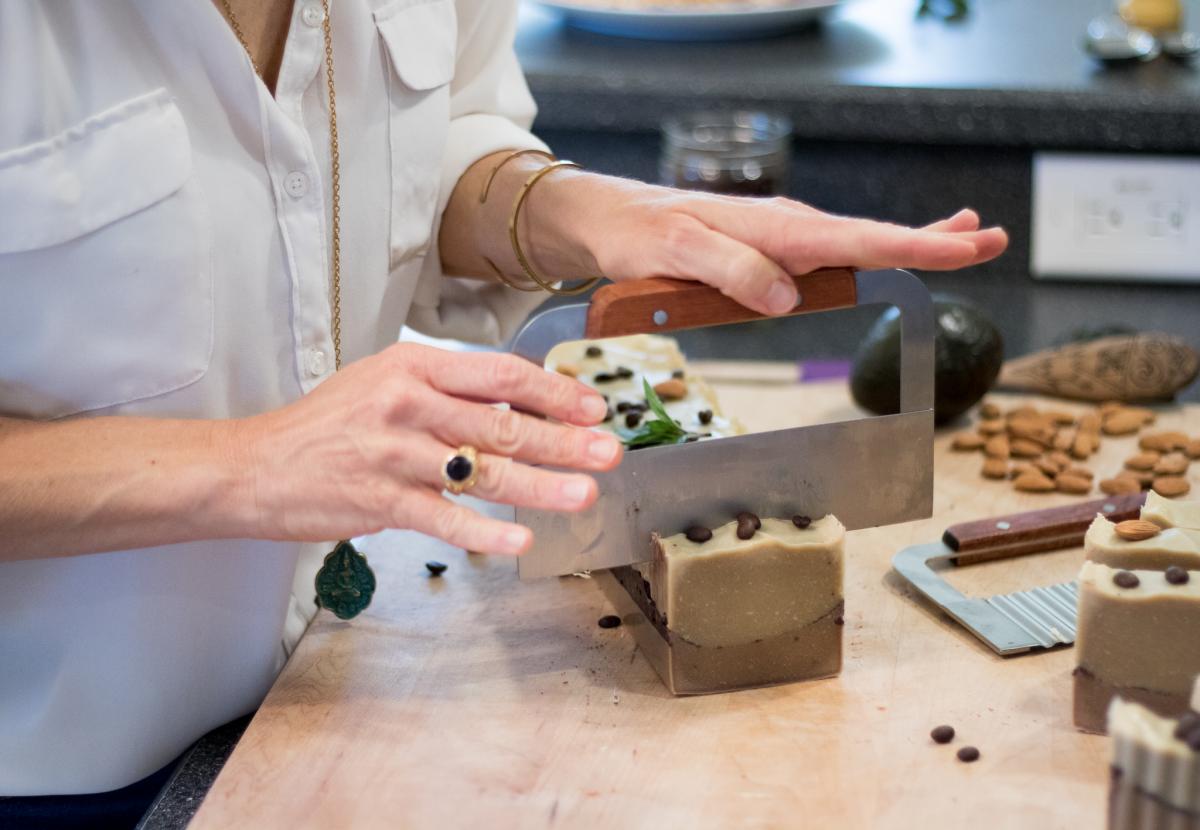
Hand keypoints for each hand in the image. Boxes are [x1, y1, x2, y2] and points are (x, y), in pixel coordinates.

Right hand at [232, 343, 622, 554]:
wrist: (254, 465)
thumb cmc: (326, 426)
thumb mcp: (383, 384)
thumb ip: (446, 390)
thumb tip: (518, 403)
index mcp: (413, 366)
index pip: (500, 373)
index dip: (554, 391)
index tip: (592, 407)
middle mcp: (407, 403)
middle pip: (503, 422)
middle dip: (564, 439)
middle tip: (609, 451)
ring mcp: (394, 453)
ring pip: (483, 470)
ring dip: (541, 484)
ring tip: (583, 493)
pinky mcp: (380, 500)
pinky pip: (445, 518)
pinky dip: (485, 531)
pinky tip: (519, 539)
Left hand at [531, 173, 1008, 315]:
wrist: (607, 220)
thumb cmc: (638, 236)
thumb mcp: (676, 255)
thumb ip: (732, 272)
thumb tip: (788, 298)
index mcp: (774, 229)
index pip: (858, 239)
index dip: (917, 245)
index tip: (968, 245)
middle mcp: (785, 230)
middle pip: (872, 237)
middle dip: (933, 239)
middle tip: (990, 239)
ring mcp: (779, 240)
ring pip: (856, 244)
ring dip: (910, 242)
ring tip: (963, 239)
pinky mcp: (767, 252)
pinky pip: (827, 255)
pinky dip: (868, 252)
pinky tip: (884, 255)